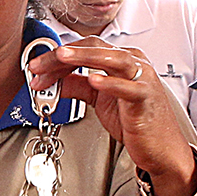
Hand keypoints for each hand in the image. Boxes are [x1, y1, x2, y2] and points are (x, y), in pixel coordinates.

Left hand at [29, 38, 196, 195]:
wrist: (159, 147)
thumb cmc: (135, 120)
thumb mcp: (99, 100)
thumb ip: (78, 86)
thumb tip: (53, 81)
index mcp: (121, 60)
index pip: (85, 49)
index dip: (57, 58)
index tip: (37, 69)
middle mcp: (133, 64)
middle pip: (95, 48)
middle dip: (62, 56)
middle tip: (39, 65)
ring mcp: (142, 79)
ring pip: (113, 59)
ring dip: (85, 57)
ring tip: (63, 57)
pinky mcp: (146, 98)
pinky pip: (128, 87)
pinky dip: (110, 83)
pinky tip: (93, 80)